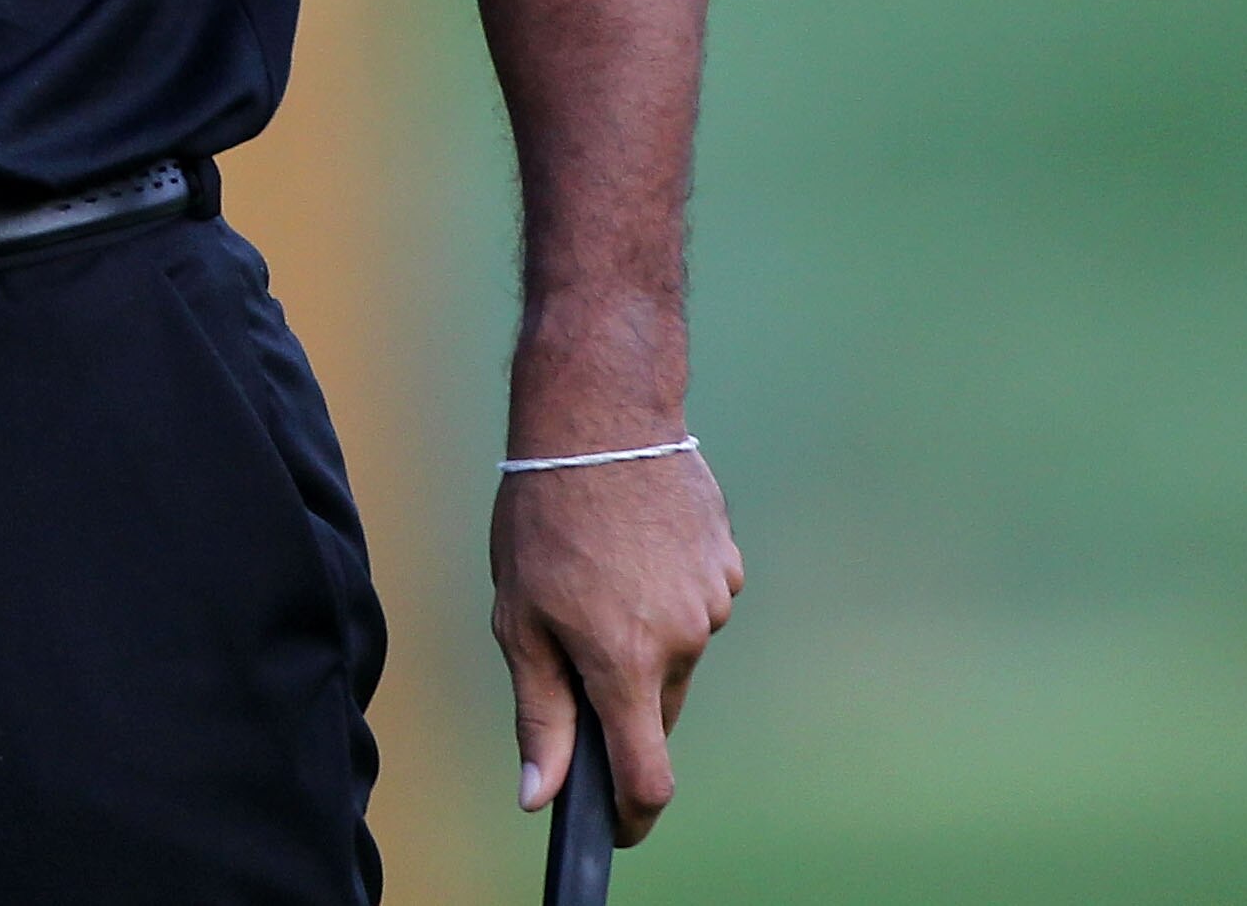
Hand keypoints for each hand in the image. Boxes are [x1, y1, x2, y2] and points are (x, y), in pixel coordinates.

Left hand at [492, 446, 741, 845]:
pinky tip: (633, 545)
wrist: (600, 419)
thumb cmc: (545, 518)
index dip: (633, 814)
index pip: (648, 775)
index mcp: (625, 663)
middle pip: (656, 706)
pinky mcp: (727, 563)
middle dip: (618, 694)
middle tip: (570, 631)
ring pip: (676, 651)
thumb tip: (539, 795)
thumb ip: (539, 714)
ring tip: (598, 569)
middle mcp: (682, 641)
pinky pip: (696, 603)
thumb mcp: (519, 619)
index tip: (616, 827)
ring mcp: (713, 601)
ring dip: (642, 635)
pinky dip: (666, 593)